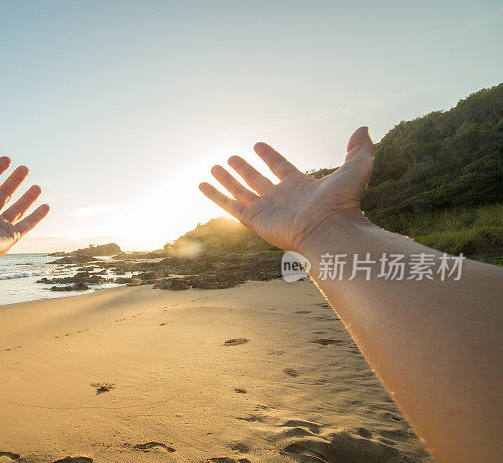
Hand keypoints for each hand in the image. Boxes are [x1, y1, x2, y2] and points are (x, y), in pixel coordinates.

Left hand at [0, 157, 48, 271]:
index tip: (7, 159)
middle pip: (3, 194)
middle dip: (14, 181)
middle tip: (24, 169)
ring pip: (16, 209)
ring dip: (27, 198)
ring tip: (37, 186)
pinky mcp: (8, 238)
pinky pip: (26, 225)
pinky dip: (36, 217)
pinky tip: (45, 206)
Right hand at [199, 127, 373, 251]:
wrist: (329, 229)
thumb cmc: (343, 203)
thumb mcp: (356, 168)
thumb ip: (358, 149)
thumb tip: (363, 129)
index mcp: (300, 187)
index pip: (280, 167)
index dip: (270, 156)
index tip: (258, 146)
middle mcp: (280, 198)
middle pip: (257, 180)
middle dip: (244, 169)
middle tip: (232, 158)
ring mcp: (266, 209)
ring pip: (240, 191)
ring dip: (227, 179)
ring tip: (214, 166)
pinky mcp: (253, 219)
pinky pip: (229, 205)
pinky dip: (215, 195)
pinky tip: (202, 185)